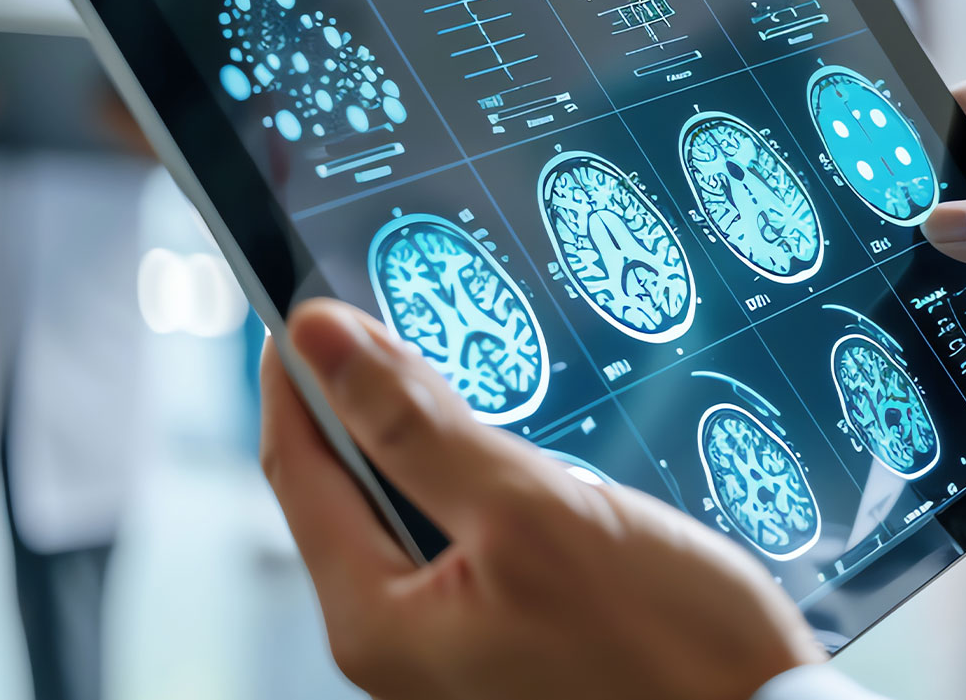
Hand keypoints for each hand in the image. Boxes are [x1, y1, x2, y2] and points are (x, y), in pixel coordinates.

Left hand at [261, 300, 823, 699]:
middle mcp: (400, 652)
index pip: (298, 471)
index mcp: (377, 624)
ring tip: (469, 389)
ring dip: (432, 453)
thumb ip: (417, 427)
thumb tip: (325, 343)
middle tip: (404, 329)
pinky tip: (523, 469)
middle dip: (370, 411)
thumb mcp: (534, 512)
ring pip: (412, 522)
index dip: (298, 378)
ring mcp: (454, 658)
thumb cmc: (666, 650)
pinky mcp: (508, 649)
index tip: (314, 308)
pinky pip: (465, 554)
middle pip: (350, 499)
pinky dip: (479, 498)